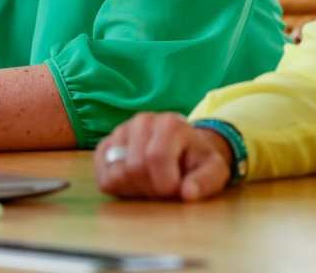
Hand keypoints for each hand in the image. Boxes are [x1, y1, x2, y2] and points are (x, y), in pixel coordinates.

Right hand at [94, 113, 232, 201]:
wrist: (183, 149)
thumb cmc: (196, 161)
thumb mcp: (214, 170)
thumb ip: (206, 181)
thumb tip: (188, 193)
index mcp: (170, 123)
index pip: (155, 158)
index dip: (166, 183)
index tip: (176, 189)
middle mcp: (142, 121)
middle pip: (134, 167)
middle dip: (151, 188)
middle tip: (163, 188)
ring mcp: (121, 132)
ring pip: (116, 172)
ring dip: (134, 189)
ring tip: (150, 184)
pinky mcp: (107, 146)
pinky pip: (102, 175)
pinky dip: (117, 187)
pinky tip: (134, 183)